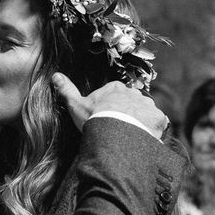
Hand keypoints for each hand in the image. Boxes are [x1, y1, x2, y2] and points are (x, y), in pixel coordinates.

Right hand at [51, 73, 168, 135]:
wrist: (115, 133)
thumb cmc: (95, 118)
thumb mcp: (76, 105)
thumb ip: (67, 90)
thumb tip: (55, 76)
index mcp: (116, 88)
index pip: (115, 94)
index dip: (110, 107)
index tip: (106, 118)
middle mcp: (134, 93)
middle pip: (131, 102)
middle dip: (127, 112)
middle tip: (119, 128)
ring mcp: (148, 105)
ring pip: (145, 112)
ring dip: (141, 121)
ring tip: (131, 135)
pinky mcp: (158, 118)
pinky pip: (157, 123)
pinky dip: (153, 129)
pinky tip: (144, 138)